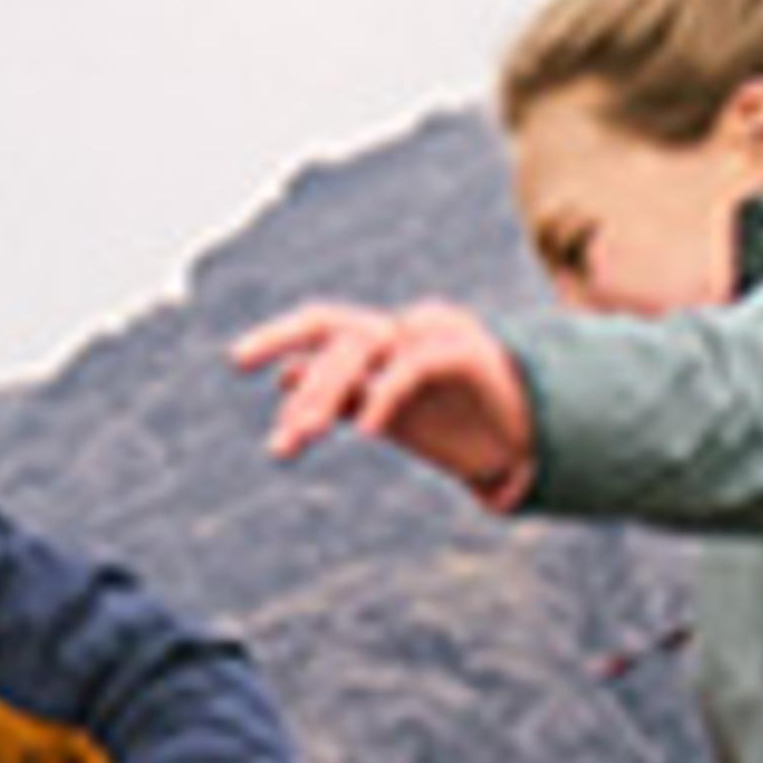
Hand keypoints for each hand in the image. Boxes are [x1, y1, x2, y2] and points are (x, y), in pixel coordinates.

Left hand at [231, 299, 534, 506]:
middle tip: (281, 427)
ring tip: (305, 433)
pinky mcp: (463, 352)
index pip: (322, 327)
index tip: (237, 362)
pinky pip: (411, 367)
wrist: (525, 436)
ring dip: (329, 390)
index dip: (278, 336)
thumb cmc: (457, 422)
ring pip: (365, 345)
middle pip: (337, 332)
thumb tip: (283, 382)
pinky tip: (367, 429)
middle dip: (300, 373)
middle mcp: (403, 326)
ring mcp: (433, 334)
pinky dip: (384, 395)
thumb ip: (340, 394)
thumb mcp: (386, 411)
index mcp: (384, 337)